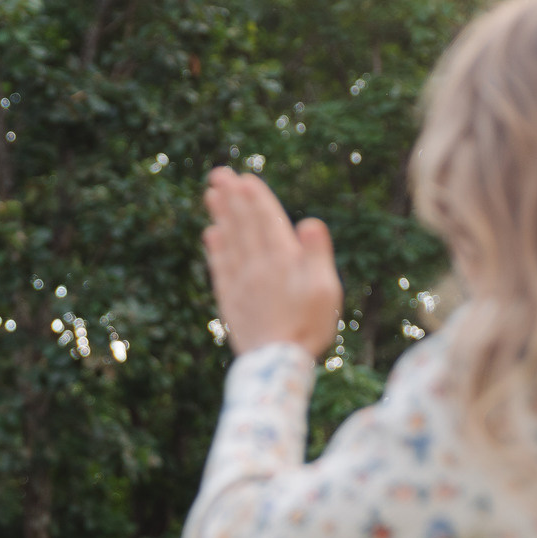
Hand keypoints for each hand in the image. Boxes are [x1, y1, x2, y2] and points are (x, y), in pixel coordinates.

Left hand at [202, 168, 342, 357]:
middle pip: (242, 226)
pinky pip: (220, 268)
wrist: (277, 363)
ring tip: (211, 194)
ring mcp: (240, 283)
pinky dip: (215, 249)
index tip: (244, 178)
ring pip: (228, 241)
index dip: (256, 199)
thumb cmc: (309, 327)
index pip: (266, 221)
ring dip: (220, 216)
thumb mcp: (325, 289)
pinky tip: (210, 235)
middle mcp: (256, 266)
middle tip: (218, 174)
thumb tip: (309, 222)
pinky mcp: (230, 301)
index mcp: (282, 260)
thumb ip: (316, 255)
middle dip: (232, 198)